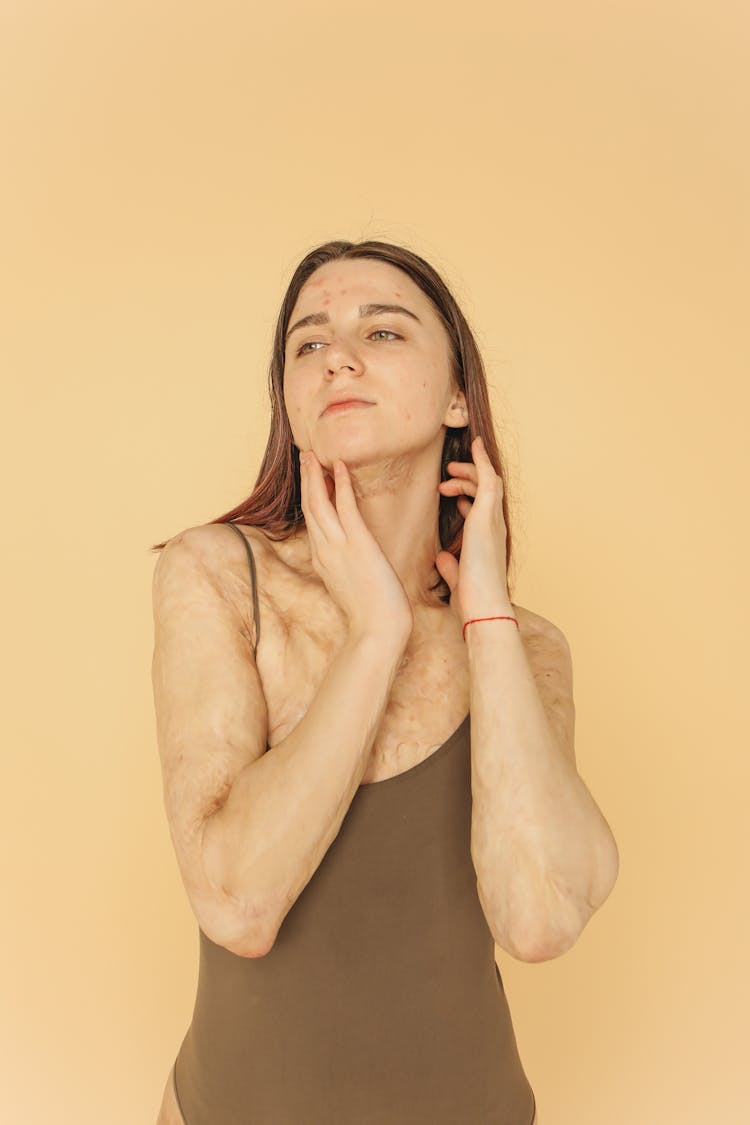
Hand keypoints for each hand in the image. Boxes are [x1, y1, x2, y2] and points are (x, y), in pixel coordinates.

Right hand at [299, 450, 413, 642]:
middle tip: (305, 456)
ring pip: (318, 503)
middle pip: (308, 507)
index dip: (309, 497)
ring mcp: (338, 547)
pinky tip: (339, 466)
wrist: (378, 631)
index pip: (312, 522)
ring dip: (315, 476)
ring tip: (313, 455)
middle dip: (306, 480)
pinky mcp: (357, 544)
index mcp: (324, 560)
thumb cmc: (372, 615)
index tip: (310, 478)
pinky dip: (341, 484)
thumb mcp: (353, 586)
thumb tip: (354, 560)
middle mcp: (325, 551)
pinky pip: (345, 507)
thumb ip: (348, 568)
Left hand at [434, 435, 512, 629]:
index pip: (482, 510)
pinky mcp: (487, 515)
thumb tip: (442, 558)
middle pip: (487, 491)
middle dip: (468, 479)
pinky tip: (474, 445)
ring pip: (487, 482)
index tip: (452, 492)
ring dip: (468, 473)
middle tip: (447, 476)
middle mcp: (495, 527)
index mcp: (488, 541)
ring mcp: (493, 520)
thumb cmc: (472, 599)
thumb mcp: (458, 578)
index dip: (468, 497)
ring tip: (448, 473)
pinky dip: (482, 461)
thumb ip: (451, 566)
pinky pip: (488, 479)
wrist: (483, 607)